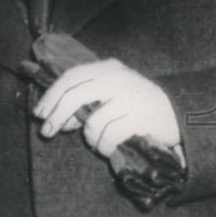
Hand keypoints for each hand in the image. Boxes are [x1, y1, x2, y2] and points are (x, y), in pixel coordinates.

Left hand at [32, 58, 180, 157]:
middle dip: (57, 116)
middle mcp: (117, 77)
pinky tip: (107, 148)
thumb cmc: (135, 107)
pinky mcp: (141, 116)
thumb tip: (58, 119)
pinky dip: (103, 146)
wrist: (177, 117)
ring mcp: (130, 95)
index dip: (51, 96)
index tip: (38, 114)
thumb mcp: (109, 96)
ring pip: (92, 121)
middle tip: (47, 133)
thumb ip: (85, 102)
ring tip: (97, 143)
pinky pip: (109, 135)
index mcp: (106, 68)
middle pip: (74, 95)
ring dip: (89, 138)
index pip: (70, 77)